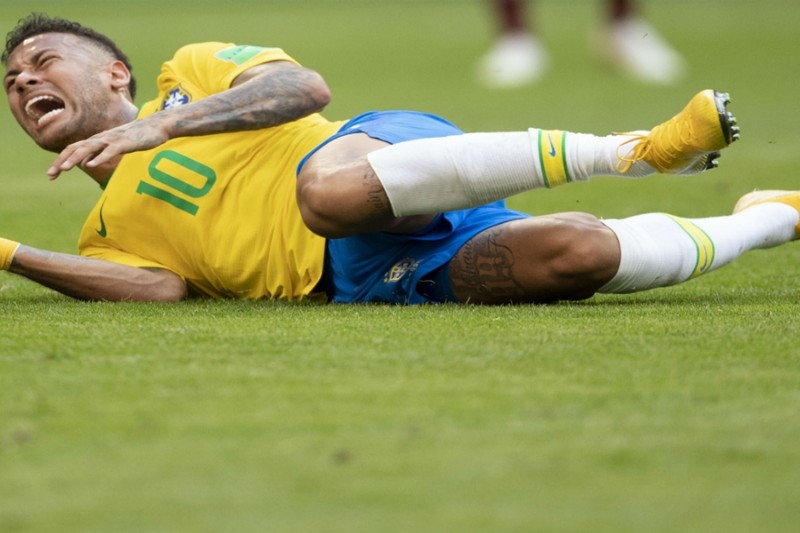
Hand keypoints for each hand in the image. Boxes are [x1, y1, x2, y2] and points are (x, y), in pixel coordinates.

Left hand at [47, 117, 169, 179]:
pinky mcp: (125, 143)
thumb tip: (86, 163)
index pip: (74, 149)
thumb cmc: (138, 137)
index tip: (52, 174)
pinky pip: (110, 151)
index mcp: (98, 140)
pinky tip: (90, 165)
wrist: (157, 126)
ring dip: (75, 158)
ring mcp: (113, 140)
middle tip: (50, 175)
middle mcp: (101, 138)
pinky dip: (99, 157)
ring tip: (64, 168)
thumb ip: (100, 152)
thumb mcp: (116, 145)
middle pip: (76, 148)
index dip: (61, 160)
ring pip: (89, 148)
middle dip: (61, 161)